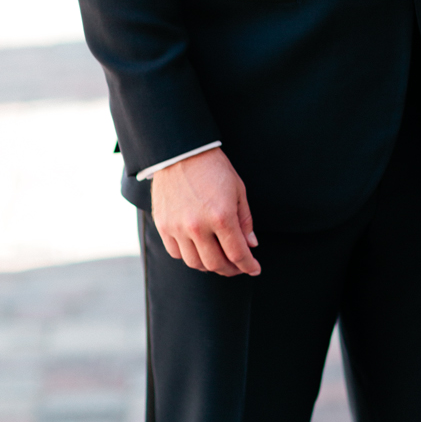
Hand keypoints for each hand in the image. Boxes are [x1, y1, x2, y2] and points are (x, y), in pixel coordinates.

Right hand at [150, 148, 260, 276]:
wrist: (182, 152)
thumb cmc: (215, 168)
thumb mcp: (239, 190)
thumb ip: (245, 220)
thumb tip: (251, 245)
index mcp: (221, 216)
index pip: (237, 253)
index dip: (248, 265)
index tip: (255, 269)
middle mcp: (198, 227)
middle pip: (216, 263)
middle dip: (231, 269)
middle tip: (239, 267)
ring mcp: (178, 228)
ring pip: (195, 263)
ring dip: (210, 266)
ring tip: (220, 260)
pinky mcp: (163, 226)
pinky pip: (176, 253)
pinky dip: (190, 256)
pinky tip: (199, 250)